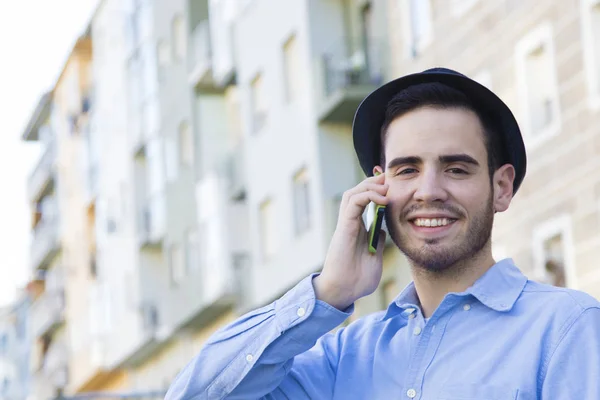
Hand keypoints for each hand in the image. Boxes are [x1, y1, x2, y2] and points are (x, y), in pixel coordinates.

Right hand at [313, 172, 388, 309]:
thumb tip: (382, 230)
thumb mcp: (374, 258)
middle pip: (358, 193)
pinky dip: (367, 195)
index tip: (392, 186)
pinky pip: (353, 203)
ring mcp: (346, 224)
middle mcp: (350, 223)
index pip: (365, 202)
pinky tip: (382, 199)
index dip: (376, 191)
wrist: (343, 291)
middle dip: (373, 182)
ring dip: (369, 186)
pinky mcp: (344, 227)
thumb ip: (377, 243)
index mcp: (358, 229)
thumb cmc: (356, 280)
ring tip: (385, 186)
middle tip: (388, 178)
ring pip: (353, 193)